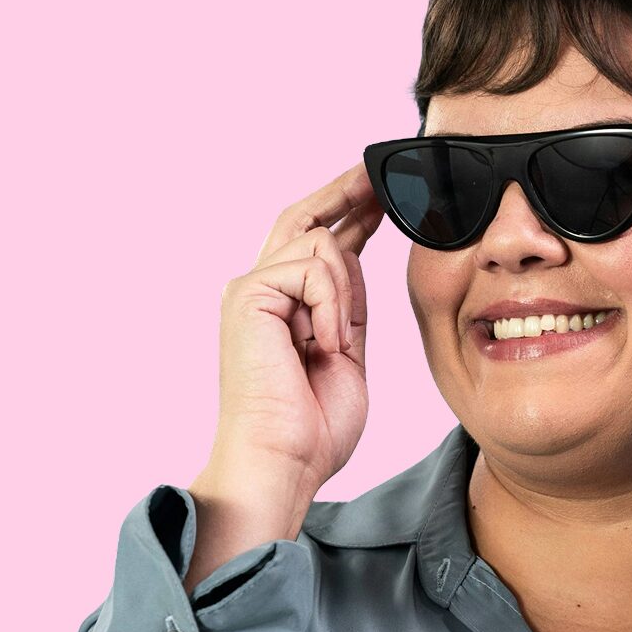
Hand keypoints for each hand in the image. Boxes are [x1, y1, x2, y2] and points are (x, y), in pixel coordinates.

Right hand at [192, 162, 383, 518]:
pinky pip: (312, 269)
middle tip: (379, 169)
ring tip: (331, 346)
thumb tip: (355, 256)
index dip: (351, 213)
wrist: (282, 461)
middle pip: (303, 218)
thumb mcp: (345, 354)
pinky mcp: (248, 295)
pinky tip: (320, 344)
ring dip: (341, 296)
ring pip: (320, 244)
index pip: (317, 244)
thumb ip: (346, 305)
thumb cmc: (312, 429)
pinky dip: (329, 306)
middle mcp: (259, 292)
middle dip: (344, 191)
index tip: (382, 192)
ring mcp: (249, 291)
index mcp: (282, 309)